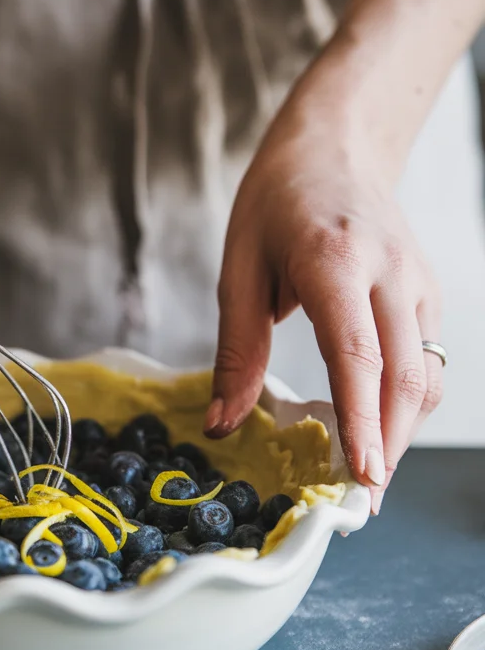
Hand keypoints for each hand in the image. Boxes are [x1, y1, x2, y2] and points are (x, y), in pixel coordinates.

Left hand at [205, 70, 442, 512]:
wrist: (337, 146)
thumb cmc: (277, 202)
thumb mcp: (238, 266)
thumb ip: (236, 349)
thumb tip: (223, 426)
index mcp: (335, 260)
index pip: (357, 353)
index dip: (362, 420)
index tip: (362, 476)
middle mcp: (389, 274)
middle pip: (404, 376)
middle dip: (387, 446)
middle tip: (360, 503)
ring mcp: (417, 284)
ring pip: (424, 375)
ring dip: (401, 434)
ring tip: (366, 481)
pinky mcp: (427, 294)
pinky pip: (425, 361)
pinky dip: (405, 406)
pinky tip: (378, 434)